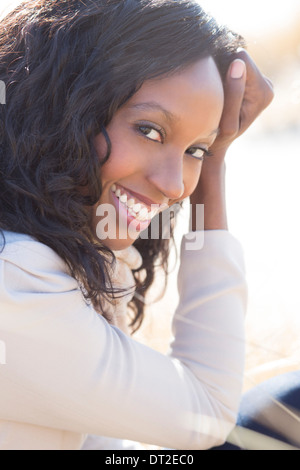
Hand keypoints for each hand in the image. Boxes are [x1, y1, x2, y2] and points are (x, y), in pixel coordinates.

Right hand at [189, 50, 273, 230]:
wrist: (216, 145)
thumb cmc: (218, 136)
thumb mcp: (225, 120)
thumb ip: (233, 92)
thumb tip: (238, 62)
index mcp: (264, 92)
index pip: (241, 59)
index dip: (222, 67)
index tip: (212, 84)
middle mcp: (267, 84)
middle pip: (240, 58)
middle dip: (223, 70)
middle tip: (213, 91)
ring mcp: (261, 82)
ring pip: (236, 61)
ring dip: (221, 72)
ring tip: (214, 92)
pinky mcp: (252, 82)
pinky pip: (234, 66)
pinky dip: (222, 73)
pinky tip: (216, 89)